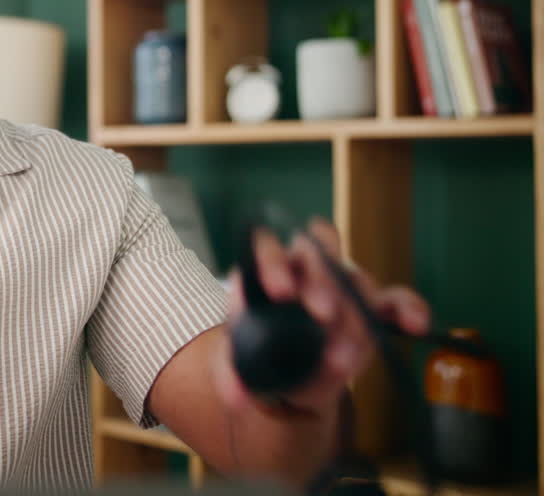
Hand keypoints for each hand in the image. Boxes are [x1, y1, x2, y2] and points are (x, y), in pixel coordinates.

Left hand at [215, 216, 431, 415]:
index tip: (281, 292)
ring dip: (354, 315)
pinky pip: (395, 299)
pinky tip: (414, 325)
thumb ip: (232, 377)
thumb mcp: (237, 363)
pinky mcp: (371, 308)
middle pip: (316, 253)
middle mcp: (304, 270)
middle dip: (321, 281)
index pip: (267, 247)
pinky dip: (408, 308)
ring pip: (354, 280)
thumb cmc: (259, 355)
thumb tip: (234, 400)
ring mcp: (340, 285)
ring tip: (344, 358)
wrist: (290, 374)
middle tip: (323, 315)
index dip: (275, 263)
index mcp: (264, 272)